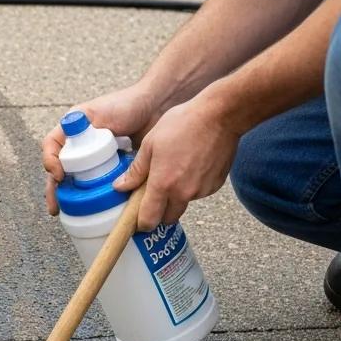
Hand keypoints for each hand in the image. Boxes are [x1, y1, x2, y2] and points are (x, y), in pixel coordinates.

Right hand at [42, 81, 162, 214]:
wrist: (156, 108)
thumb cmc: (123, 104)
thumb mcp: (91, 113)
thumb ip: (74, 127)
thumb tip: (64, 158)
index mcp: (71, 134)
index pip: (51, 152)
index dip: (50, 165)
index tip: (59, 177)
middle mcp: (81, 149)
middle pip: (61, 173)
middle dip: (56, 193)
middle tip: (57, 209)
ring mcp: (97, 161)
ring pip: (80, 184)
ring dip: (75, 200)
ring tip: (73, 216)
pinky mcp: (115, 171)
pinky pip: (103, 187)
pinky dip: (98, 199)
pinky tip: (98, 211)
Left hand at [112, 87, 241, 229]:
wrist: (219, 116)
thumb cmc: (182, 125)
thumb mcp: (150, 145)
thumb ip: (136, 171)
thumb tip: (121, 186)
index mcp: (163, 184)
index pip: (149, 219)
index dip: (141, 224)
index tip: (137, 221)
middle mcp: (184, 193)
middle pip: (168, 218)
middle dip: (159, 213)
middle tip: (152, 196)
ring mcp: (202, 190)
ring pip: (184, 204)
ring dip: (176, 197)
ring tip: (174, 171)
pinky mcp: (216, 185)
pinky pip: (199, 193)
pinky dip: (192, 186)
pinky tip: (191, 166)